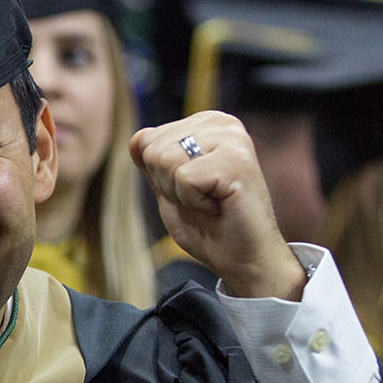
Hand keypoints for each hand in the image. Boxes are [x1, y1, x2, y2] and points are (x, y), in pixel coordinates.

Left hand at [130, 113, 304, 299]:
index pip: (146, 139)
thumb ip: (153, 162)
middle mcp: (222, 123)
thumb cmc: (211, 227)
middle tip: (203, 200)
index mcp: (206, 124)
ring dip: (181, 194)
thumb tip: (136, 138)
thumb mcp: (170, 189)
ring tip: (211, 202)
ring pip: (165, 160)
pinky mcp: (236, 160)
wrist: (246, 259)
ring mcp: (232, 138)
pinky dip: (194, 202)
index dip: (159, 177)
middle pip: (153, 148)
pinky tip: (219, 206)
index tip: (192, 189)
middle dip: (168, 185)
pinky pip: (184, 178)